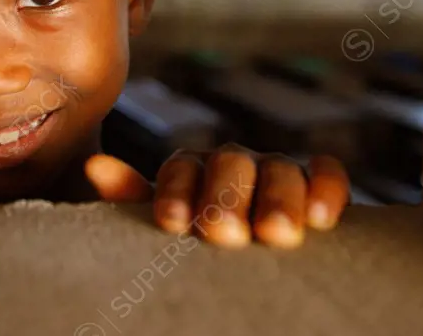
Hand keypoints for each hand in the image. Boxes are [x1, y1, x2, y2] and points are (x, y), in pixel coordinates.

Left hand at [84, 145, 349, 248]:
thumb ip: (132, 199)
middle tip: (225, 234)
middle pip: (231, 162)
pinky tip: (321, 220)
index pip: (181, 167)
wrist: (242, 259)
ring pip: (279, 167)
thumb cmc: (193, 246)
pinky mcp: (317, 187)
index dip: (176, 191)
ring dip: (278, 199)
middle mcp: (232, 163)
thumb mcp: (163, 229)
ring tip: (275, 235)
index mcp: (190, 170)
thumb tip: (95, 167)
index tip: (174, 225)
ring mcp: (276, 171)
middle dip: (227, 197)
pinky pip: (326, 173)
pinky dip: (325, 188)